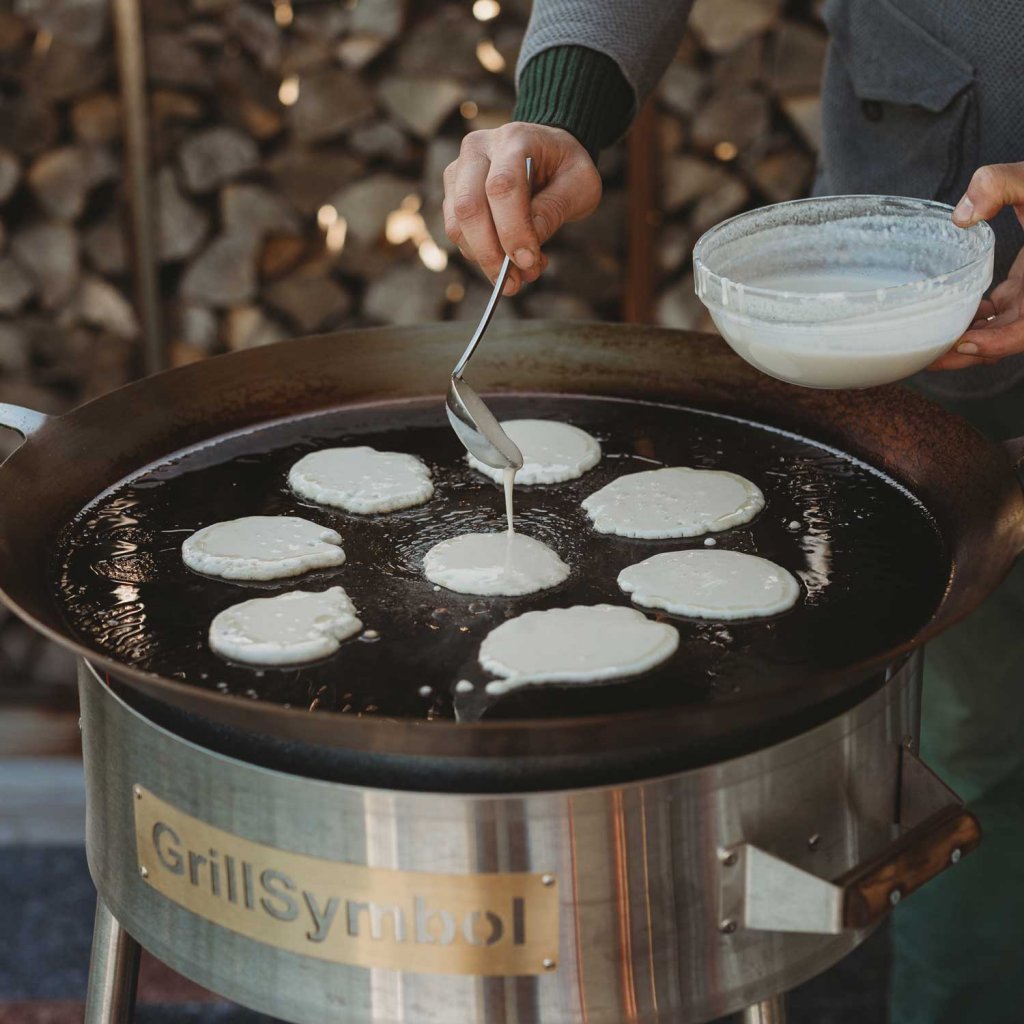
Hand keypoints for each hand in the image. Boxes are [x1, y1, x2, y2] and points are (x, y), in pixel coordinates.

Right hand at [443, 123, 601, 295]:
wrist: (546, 151)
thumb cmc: (565, 167)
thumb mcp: (579, 185)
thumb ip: (553, 212)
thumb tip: (524, 251)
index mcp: (515, 138)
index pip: (502, 187)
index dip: (512, 230)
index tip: (528, 263)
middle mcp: (479, 149)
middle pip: (470, 207)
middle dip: (491, 254)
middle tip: (515, 285)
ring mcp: (459, 169)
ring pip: (457, 223)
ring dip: (485, 259)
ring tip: (519, 274)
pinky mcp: (452, 190)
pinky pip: (456, 231)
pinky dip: (479, 254)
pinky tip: (507, 259)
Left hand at [931, 163, 1023, 369]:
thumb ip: (1002, 184)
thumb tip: (962, 216)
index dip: (998, 342)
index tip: (964, 343)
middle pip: (1006, 340)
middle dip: (967, 352)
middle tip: (926, 357)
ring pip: (999, 331)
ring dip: (966, 338)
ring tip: (924, 342)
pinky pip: (998, 315)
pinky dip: (973, 320)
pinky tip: (944, 316)